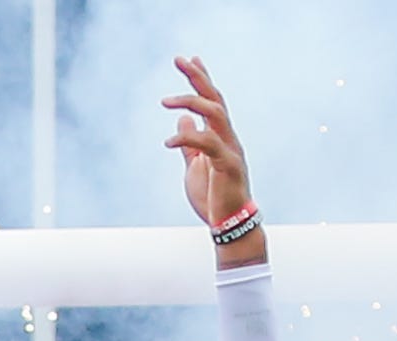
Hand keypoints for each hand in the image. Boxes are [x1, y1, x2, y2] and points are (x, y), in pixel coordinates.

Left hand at [166, 55, 254, 234]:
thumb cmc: (213, 197)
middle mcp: (229, 137)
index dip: (201, 79)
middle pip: (215, 99)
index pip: (212, 101)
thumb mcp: (194, 165)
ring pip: (215, 113)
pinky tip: (168, 141)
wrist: (228, 224)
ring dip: (191, 101)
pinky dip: (187, 138)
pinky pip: (208, 143)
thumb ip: (189, 143)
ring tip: (165, 101)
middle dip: (197, 77)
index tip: (190, 59)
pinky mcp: (229, 164)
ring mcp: (231, 149)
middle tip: (180, 59)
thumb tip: (182, 118)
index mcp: (221, 136)